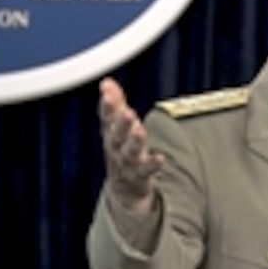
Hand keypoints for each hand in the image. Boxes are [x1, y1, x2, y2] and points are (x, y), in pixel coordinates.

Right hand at [99, 77, 164, 213]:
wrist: (124, 188)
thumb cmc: (121, 149)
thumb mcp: (116, 126)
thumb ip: (115, 104)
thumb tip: (107, 81)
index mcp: (111, 133)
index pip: (106, 118)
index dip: (107, 105)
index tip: (106, 91)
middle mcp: (116, 148)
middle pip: (117, 135)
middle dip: (121, 123)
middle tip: (127, 112)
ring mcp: (127, 164)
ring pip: (129, 152)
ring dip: (135, 142)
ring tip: (140, 131)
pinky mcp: (139, 177)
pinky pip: (145, 171)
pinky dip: (152, 165)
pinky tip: (161, 158)